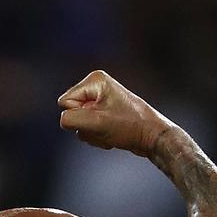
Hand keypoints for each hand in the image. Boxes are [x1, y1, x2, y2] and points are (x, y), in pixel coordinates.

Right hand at [58, 70, 175, 155]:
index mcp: (94, 80)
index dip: (78, 116)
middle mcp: (96, 86)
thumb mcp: (96, 123)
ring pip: (78, 124)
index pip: (65, 102)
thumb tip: (64, 120)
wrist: (152, 136)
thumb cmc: (129, 126)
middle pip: (71, 112)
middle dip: (86, 126)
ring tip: (110, 131)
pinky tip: (112, 135)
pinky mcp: (103, 112)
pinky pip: (87, 128)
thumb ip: (71, 119)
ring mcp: (99, 100)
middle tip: (105, 127)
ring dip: (92, 133)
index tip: (99, 118)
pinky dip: (97, 136)